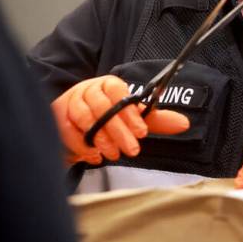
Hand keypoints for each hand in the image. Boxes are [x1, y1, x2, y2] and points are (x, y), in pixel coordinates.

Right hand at [51, 75, 189, 165]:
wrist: (77, 129)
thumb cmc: (108, 121)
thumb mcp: (134, 120)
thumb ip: (156, 121)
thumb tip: (184, 123)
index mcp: (108, 85)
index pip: (118, 91)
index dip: (130, 112)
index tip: (142, 132)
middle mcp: (88, 90)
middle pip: (102, 106)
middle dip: (119, 130)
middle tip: (132, 150)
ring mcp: (71, 102)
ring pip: (85, 117)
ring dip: (101, 138)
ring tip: (113, 155)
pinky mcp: (58, 117)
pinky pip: (68, 130)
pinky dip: (82, 145)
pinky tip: (95, 156)